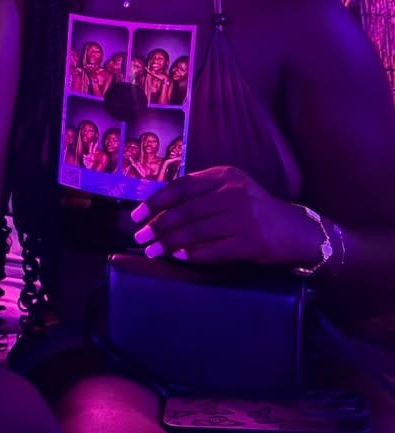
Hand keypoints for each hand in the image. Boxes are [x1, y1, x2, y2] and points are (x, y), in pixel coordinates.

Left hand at [130, 165, 321, 265]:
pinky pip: (213, 250)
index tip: (136, 215)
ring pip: (195, 232)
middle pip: (185, 211)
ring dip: (169, 243)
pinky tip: (177, 257)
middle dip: (157, 225)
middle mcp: (234, 193)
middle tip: (140, 236)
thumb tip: (155, 209)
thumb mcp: (230, 189)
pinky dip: (191, 254)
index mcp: (224, 175)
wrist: (296, 231)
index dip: (155, 201)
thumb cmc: (253, 210)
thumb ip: (199, 193)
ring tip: (152, 250)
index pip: (181, 186)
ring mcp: (245, 218)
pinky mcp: (252, 242)